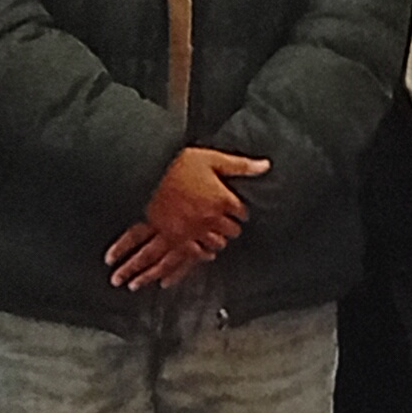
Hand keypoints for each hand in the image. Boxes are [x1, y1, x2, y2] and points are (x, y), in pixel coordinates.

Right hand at [108, 148, 266, 287]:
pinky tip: (204, 247)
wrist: (145, 174)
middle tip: (226, 222)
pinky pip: (196, 254)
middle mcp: (211, 219)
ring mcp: (193, 231)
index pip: (242, 212)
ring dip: (217, 239)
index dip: (239, 210)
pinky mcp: (176, 238)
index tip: (235, 208)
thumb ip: (241, 165)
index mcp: (222, 199)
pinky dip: (201, 252)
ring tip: (214, 236)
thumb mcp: (212, 158)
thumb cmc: (178, 164)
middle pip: (231, 231)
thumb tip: (266, 166)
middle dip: (230, 226)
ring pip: (216, 244)